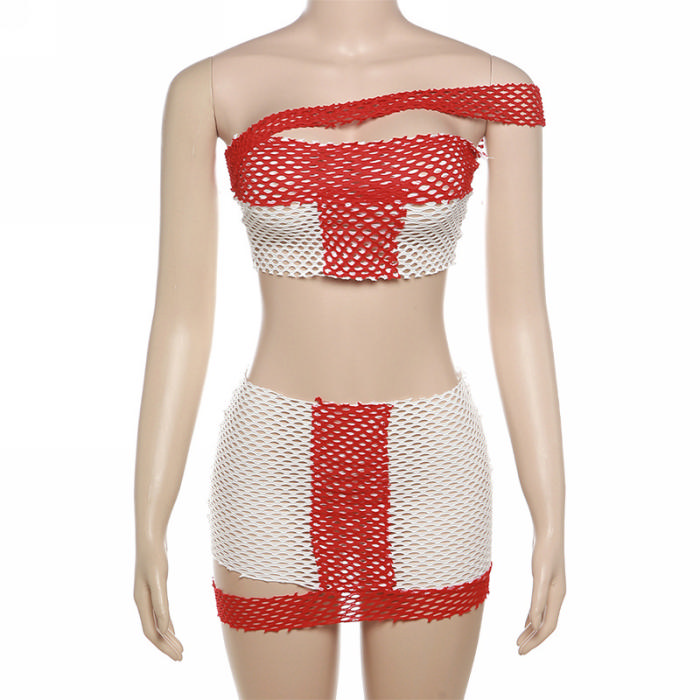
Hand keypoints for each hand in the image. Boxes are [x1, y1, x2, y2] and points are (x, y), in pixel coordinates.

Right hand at [133, 541, 183, 660]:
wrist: (151, 538)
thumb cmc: (154, 557)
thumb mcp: (159, 579)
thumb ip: (160, 603)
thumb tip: (164, 627)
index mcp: (142, 602)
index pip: (151, 632)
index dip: (163, 646)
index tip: (178, 655)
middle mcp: (142, 602)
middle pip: (153, 631)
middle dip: (166, 646)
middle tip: (181, 657)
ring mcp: (147, 596)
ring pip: (156, 623)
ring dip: (167, 637)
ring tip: (179, 648)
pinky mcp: (155, 589)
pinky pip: (159, 614)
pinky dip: (166, 625)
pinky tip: (172, 630)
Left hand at [517, 534, 565, 654]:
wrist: (549, 533)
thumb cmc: (545, 552)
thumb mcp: (540, 576)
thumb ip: (538, 600)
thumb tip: (533, 625)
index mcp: (557, 597)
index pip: (548, 626)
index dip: (535, 640)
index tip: (521, 649)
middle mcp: (557, 596)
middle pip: (546, 625)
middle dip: (533, 639)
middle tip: (518, 651)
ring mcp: (552, 590)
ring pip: (543, 617)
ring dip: (531, 630)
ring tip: (519, 641)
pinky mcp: (545, 583)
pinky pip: (540, 607)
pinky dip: (532, 617)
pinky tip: (526, 622)